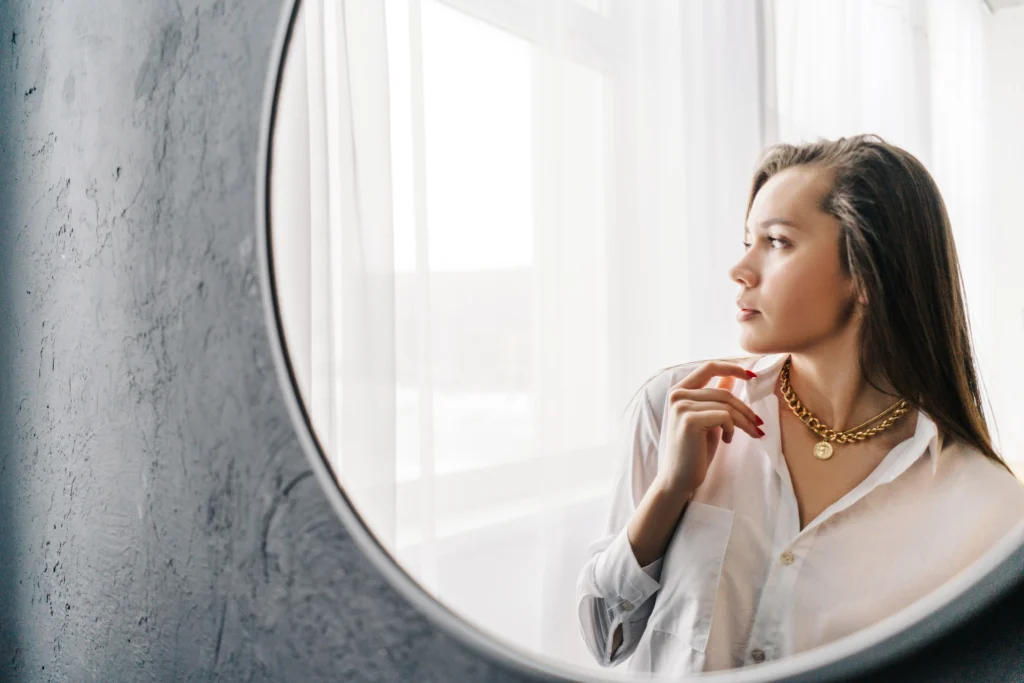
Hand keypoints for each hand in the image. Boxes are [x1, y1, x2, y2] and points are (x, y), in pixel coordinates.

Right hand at [655, 361, 763, 494]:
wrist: (679, 477)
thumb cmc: (694, 450)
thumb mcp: (707, 419)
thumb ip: (714, 398)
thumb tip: (731, 378)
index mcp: (679, 391)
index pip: (709, 367)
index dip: (733, 367)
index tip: (752, 375)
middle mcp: (677, 395)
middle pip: (723, 392)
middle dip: (745, 408)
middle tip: (759, 424)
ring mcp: (682, 406)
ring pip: (727, 405)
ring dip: (744, 421)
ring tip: (750, 433)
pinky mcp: (690, 420)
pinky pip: (724, 417)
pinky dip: (732, 429)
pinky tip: (726, 441)